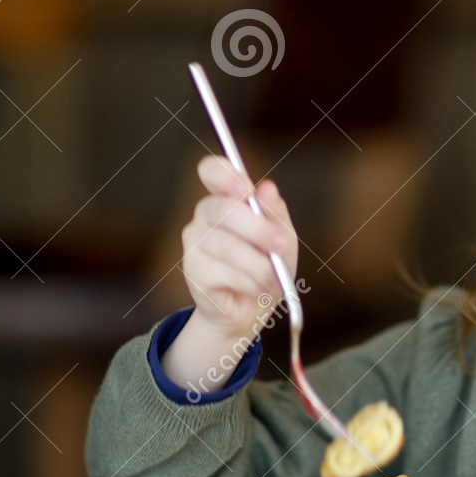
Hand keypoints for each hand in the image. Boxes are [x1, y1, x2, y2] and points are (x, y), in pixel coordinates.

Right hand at [160, 156, 298, 389]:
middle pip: (223, 209)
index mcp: (226, 196)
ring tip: (274, 278)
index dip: (225, 175)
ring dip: (258, 264)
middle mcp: (205, 213)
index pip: (211, 170)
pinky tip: (258, 288)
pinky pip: (224, 272)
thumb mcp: (283, 237)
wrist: (253, 306)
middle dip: (258, 229)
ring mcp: (194, 240)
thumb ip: (276, 213)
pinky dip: (249, 282)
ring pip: (226, 245)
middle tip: (281, 246)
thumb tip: (267, 188)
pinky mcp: (192, 269)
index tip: (247, 189)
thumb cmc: (268, 263)